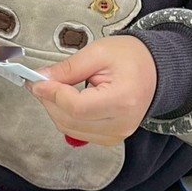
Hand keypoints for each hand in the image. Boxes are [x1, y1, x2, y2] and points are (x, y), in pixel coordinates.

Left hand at [29, 37, 156, 146]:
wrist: (154, 68)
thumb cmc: (132, 57)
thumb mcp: (98, 52)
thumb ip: (69, 68)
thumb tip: (42, 79)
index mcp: (122, 99)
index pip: (77, 107)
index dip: (52, 95)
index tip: (36, 82)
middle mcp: (122, 123)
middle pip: (71, 121)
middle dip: (49, 102)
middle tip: (38, 82)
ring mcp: (118, 134)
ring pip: (71, 130)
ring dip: (55, 110)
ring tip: (52, 89)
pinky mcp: (112, 137)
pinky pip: (79, 133)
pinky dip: (66, 118)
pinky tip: (65, 101)